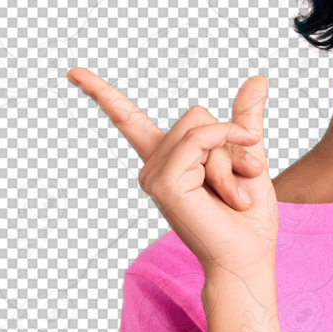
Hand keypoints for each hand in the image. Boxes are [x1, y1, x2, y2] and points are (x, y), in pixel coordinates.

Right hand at [66, 68, 278, 279]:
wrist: (248, 257)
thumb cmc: (249, 218)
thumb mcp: (249, 156)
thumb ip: (245, 119)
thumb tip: (259, 78)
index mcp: (167, 162)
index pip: (130, 121)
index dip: (103, 94)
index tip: (73, 73)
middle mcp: (154, 168)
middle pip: (197, 115)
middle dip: (231, 142)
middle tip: (242, 180)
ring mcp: (154, 176)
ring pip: (202, 128)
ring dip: (232, 158)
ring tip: (234, 195)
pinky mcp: (163, 184)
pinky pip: (200, 140)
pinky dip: (225, 153)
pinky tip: (231, 191)